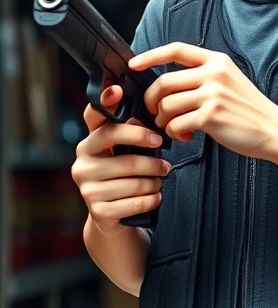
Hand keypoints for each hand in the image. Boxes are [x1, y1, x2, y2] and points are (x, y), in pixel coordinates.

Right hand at [71, 83, 169, 234]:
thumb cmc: (124, 176)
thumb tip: (150, 112)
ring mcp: (87, 189)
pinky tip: (152, 197)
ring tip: (157, 182)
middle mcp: (82, 164)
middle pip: (127, 158)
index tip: (117, 90)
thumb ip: (131, 133)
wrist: (111, 216)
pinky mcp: (98, 211)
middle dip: (153, 162)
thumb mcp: (124, 152)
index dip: (106, 104)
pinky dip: (152, 199)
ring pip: (136, 183)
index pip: (97, 121)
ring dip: (154, 183)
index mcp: (89, 144)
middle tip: (165, 165)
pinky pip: (137, 202)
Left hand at [129, 42, 277, 158]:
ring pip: (166, 105)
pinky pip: (175, 123)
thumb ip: (202, 77)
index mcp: (217, 61)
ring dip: (163, 120)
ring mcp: (213, 94)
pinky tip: (186, 135)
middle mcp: (214, 74)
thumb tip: (166, 87)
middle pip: (163, 82)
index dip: (150, 56)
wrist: (275, 131)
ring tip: (176, 127)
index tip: (134, 64)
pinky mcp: (211, 116)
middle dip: (152, 101)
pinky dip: (174, 133)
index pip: (176, 50)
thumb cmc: (250, 111)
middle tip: (156, 113)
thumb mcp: (230, 82)